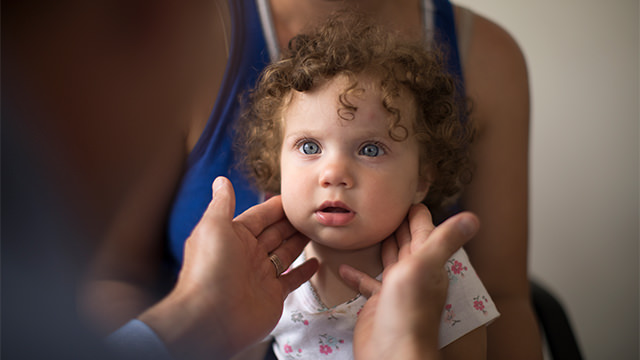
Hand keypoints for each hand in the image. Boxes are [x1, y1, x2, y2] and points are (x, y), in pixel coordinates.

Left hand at [139, 177, 317, 359]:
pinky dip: (304, 271)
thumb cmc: (208, 270)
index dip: (276, 206)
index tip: (294, 197)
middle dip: (292, 222)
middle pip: (275, 233)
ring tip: (317, 229)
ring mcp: (260, 276)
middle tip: (313, 211)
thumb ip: (223, 203)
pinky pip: (292, 279)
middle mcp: (247, 255)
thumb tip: (221, 180)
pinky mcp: (272, 295)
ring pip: (285, 253)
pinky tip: (316, 262)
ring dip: (299, 241)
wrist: (210, 319)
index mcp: (233, 236)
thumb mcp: (214, 227)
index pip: (259, 216)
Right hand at [340, 204, 478, 359]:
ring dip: (383, 244)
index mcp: (427, 263)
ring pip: (390, 260)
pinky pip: (368, 284)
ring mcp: (396, 289)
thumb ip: (444, 241)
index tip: (408, 194)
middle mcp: (414, 273)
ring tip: (370, 227)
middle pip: (407, 242)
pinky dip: (358, 274)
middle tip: (388, 204)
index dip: (417, 213)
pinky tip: (344, 266)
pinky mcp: (378, 303)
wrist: (393, 353)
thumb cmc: (408, 312)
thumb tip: (473, 218)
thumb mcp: (425, 268)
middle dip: (400, 224)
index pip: (424, 230)